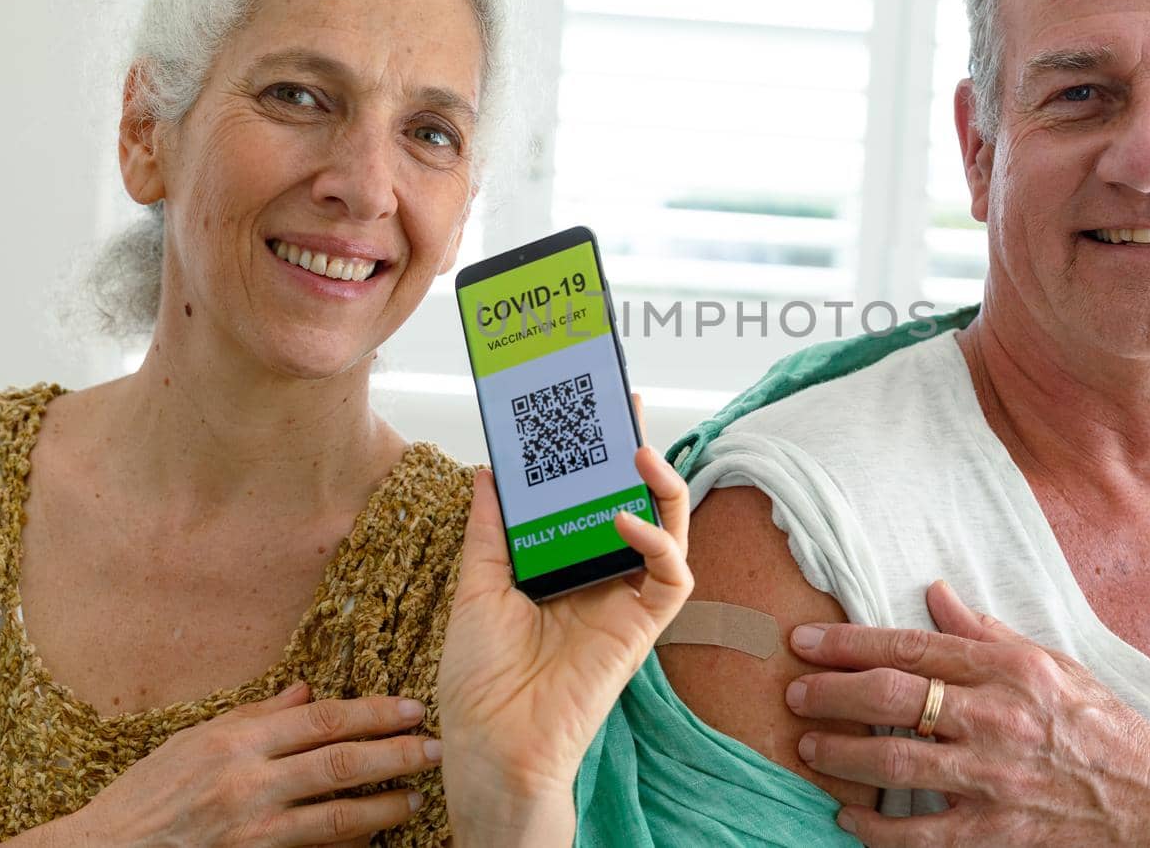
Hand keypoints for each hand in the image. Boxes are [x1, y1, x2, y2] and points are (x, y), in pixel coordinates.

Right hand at [60, 682, 441, 846]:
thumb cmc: (146, 796)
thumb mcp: (194, 740)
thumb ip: (256, 715)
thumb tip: (307, 691)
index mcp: (236, 742)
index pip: (323, 720)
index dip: (374, 713)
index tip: (411, 709)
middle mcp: (248, 784)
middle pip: (341, 763)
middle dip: (396, 755)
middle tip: (434, 748)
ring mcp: (252, 832)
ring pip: (338, 816)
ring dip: (385, 806)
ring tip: (415, 797)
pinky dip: (349, 844)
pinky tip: (373, 838)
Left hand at [437, 396, 693, 844]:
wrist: (491, 742)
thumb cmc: (481, 678)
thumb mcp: (478, 584)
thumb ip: (491, 527)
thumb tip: (492, 470)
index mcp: (565, 564)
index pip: (592, 495)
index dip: (597, 454)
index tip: (592, 407)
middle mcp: (602, 575)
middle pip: (637, 500)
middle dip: (639, 451)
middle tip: (628, 406)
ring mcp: (626, 599)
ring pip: (670, 529)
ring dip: (664, 486)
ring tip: (639, 450)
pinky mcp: (642, 627)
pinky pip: (672, 578)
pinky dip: (657, 543)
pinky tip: (625, 520)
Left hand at [785, 580, 1149, 845]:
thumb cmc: (1102, 727)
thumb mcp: (1050, 663)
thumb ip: (983, 631)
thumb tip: (933, 592)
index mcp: (1008, 670)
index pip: (910, 648)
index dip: (848, 643)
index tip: (805, 640)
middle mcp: (997, 720)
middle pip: (891, 700)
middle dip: (831, 694)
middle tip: (794, 692)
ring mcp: (994, 780)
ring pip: (894, 765)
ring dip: (840, 756)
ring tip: (810, 748)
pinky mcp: (995, 835)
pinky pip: (919, 836)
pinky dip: (875, 829)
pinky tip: (848, 816)